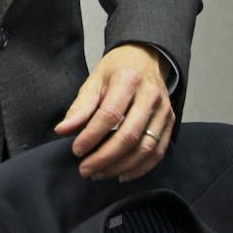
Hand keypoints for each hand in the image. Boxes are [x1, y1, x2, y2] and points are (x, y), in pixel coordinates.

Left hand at [54, 43, 173, 180]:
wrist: (145, 58)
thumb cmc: (116, 70)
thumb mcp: (94, 81)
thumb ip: (80, 107)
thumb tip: (62, 130)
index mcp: (128, 80)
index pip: (110, 115)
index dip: (92, 135)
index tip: (76, 150)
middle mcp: (150, 96)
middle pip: (129, 135)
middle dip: (105, 157)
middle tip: (85, 170)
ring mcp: (164, 111)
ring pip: (145, 148)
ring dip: (121, 166)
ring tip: (99, 173)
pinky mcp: (170, 122)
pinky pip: (158, 152)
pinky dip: (140, 168)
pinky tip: (121, 174)